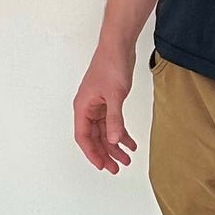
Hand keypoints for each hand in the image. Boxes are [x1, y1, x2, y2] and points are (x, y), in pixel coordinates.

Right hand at [73, 42, 138, 173]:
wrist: (118, 46)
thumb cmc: (111, 65)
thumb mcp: (114, 96)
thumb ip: (114, 120)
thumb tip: (113, 140)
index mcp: (83, 107)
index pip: (83, 136)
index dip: (92, 153)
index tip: (102, 166)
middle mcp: (88, 108)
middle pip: (94, 137)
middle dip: (105, 153)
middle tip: (117, 168)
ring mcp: (98, 105)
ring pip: (104, 132)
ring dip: (114, 145)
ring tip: (127, 158)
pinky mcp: (108, 101)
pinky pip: (112, 122)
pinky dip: (121, 133)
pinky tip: (130, 142)